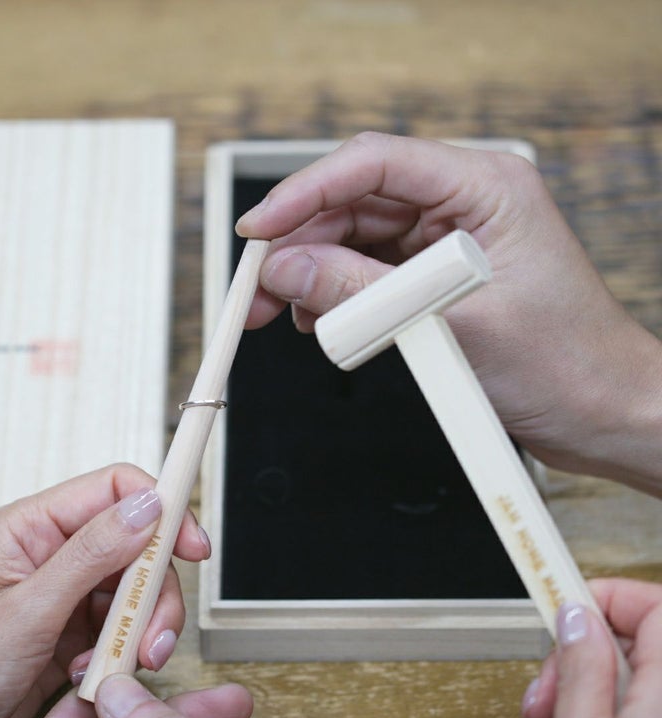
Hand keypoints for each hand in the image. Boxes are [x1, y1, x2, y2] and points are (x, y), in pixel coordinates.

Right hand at [236, 132, 661, 495]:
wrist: (601, 413)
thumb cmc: (564, 364)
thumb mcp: (450, 324)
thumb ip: (359, 291)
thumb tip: (287, 268)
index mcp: (484, 187)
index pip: (374, 164)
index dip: (305, 191)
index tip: (259, 229)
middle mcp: (462, 205)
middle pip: (354, 204)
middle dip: (299, 246)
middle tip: (257, 293)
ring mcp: (446, 243)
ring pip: (354, 241)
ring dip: (313, 276)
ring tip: (286, 316)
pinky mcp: (434, 278)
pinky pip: (369, 275)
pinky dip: (338, 298)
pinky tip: (322, 321)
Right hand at [521, 578, 661, 717]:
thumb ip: (583, 673)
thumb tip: (577, 616)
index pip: (656, 606)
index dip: (607, 599)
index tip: (562, 612)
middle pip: (649, 638)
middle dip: (589, 650)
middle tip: (546, 689)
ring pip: (647, 671)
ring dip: (597, 682)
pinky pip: (648, 703)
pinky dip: (615, 706)